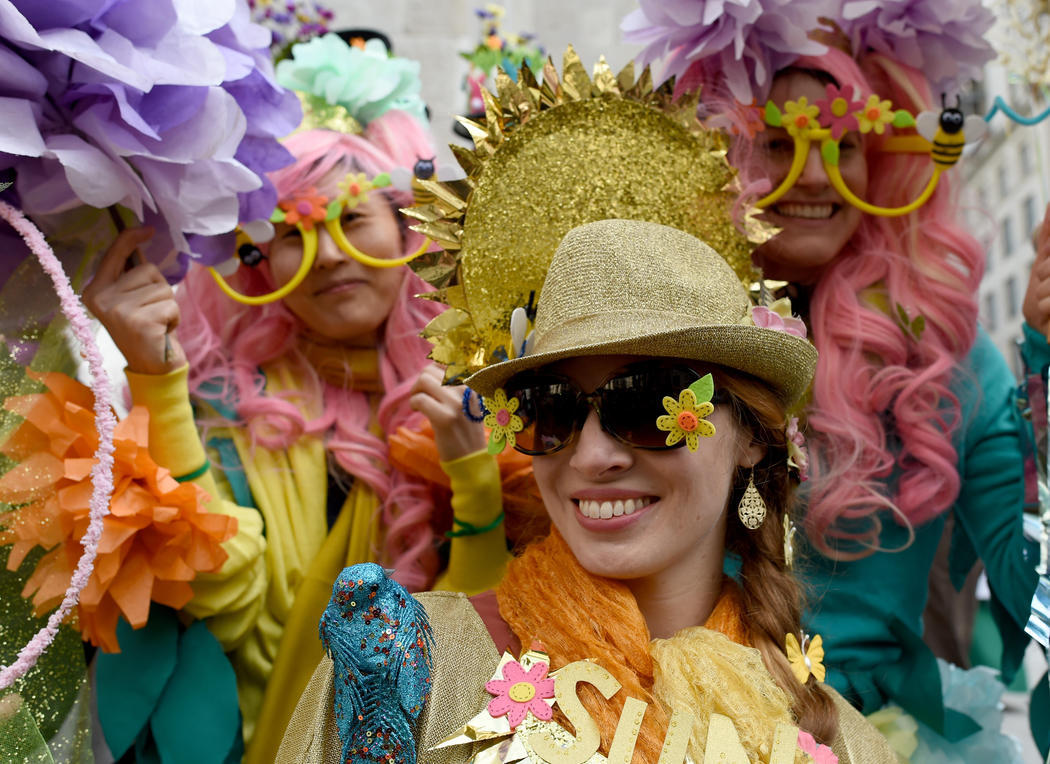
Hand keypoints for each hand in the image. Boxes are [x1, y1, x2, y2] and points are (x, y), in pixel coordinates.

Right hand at [82, 227, 186, 374]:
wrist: (153, 369)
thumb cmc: (146, 331)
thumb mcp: (131, 301)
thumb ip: (131, 277)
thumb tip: (139, 240)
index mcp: (94, 291)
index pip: (114, 254)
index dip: (130, 238)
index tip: (148, 230)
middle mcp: (101, 299)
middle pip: (147, 269)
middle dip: (159, 289)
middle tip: (152, 313)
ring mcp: (118, 311)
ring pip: (162, 288)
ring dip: (168, 305)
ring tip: (157, 323)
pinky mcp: (139, 322)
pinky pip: (171, 305)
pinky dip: (174, 318)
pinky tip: (162, 332)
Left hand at [409, 364, 486, 461]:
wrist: (471, 457)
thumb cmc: (466, 428)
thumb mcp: (467, 401)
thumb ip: (454, 383)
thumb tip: (432, 365)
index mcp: (472, 383)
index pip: (447, 360)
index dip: (432, 370)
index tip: (430, 386)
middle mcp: (466, 389)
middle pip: (430, 370)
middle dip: (420, 383)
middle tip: (421, 397)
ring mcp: (457, 403)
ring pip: (423, 380)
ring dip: (415, 392)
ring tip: (419, 403)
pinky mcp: (445, 418)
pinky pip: (420, 399)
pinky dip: (414, 403)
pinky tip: (418, 411)